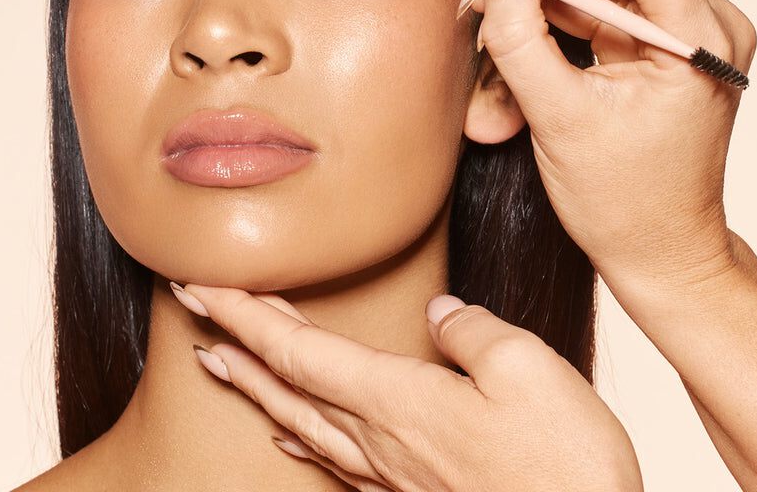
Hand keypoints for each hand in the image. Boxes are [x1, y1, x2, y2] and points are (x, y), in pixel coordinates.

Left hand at [172, 281, 642, 491]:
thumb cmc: (563, 468)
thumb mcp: (528, 371)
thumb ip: (472, 331)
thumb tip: (439, 315)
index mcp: (398, 400)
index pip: (296, 348)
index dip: (242, 313)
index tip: (200, 285)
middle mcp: (380, 438)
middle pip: (286, 380)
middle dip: (234, 337)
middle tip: (193, 305)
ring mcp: (390, 472)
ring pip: (300, 418)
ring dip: (253, 383)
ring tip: (217, 360)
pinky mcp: (410, 491)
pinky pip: (331, 457)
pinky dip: (297, 432)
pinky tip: (286, 430)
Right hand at [454, 0, 756, 293]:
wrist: (658, 249)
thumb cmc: (624, 203)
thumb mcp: (558, 118)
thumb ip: (519, 36)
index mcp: (700, 40)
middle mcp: (704, 23)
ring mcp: (682, 30)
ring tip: (492, 10)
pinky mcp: (656, 42)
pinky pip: (601, 0)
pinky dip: (555, 7)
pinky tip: (519, 24)